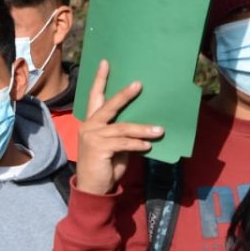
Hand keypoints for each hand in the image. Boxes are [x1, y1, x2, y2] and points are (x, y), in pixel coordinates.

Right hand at [75, 60, 163, 195]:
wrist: (93, 188)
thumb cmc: (105, 165)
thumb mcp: (115, 145)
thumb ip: (122, 133)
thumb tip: (145, 125)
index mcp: (92, 122)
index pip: (94, 96)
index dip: (99, 79)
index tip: (105, 62)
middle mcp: (89, 125)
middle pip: (108, 106)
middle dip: (124, 95)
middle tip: (138, 84)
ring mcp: (92, 136)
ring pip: (122, 127)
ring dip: (143, 129)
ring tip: (160, 130)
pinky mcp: (98, 148)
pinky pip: (123, 143)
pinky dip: (138, 144)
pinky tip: (148, 146)